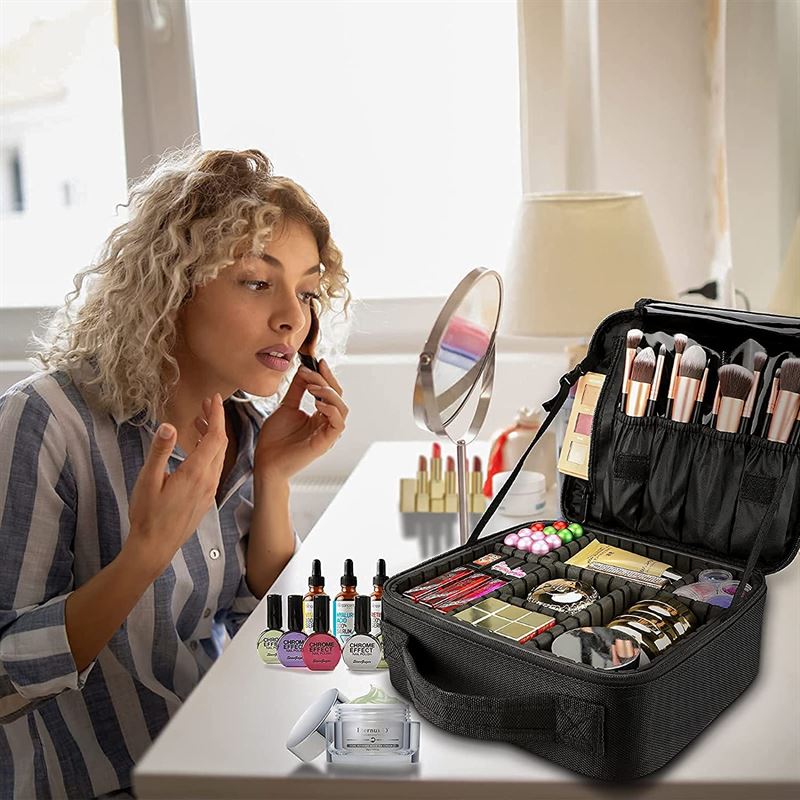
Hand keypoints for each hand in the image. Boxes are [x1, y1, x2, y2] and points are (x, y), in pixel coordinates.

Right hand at [125, 393, 227, 573]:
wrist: (155, 548)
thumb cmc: (148, 515)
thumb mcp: (148, 480)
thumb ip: (159, 451)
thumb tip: (168, 426)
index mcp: (196, 473)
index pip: (215, 436)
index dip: (217, 415)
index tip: (214, 398)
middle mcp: (208, 480)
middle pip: (220, 444)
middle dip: (216, 421)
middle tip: (207, 404)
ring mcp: (209, 490)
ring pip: (219, 457)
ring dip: (213, 437)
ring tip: (200, 422)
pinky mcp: (205, 498)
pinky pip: (215, 469)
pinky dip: (210, 452)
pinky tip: (197, 450)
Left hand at [252, 359, 347, 482]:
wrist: (266, 461)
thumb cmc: (275, 438)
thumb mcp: (286, 406)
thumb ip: (296, 389)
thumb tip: (303, 370)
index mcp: (319, 415)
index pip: (330, 391)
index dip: (326, 375)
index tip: (318, 361)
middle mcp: (326, 423)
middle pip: (338, 396)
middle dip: (326, 380)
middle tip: (311, 372)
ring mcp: (327, 433)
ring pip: (342, 408)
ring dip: (329, 394)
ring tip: (312, 387)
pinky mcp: (325, 443)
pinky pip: (338, 424)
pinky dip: (331, 410)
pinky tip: (317, 404)